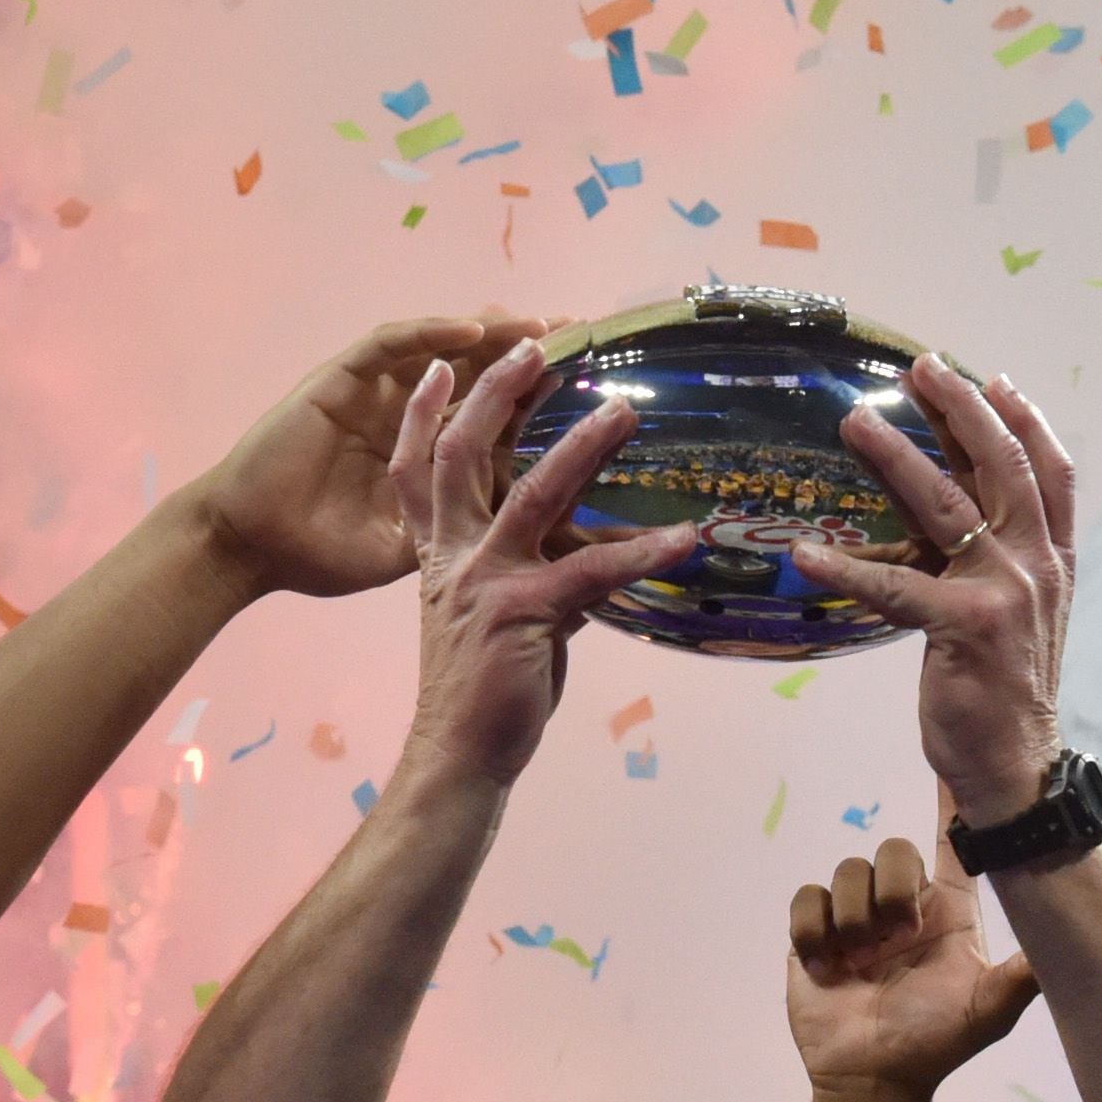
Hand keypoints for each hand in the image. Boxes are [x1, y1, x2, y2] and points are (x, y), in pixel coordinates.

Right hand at [184, 312, 557, 599]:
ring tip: (539, 326)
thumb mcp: (409, 552)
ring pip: (443, 351)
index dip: (537, 398)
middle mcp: (406, 417)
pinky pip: (389, 345)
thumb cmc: (321, 554)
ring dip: (491, 334)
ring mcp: (375, 396)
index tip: (591, 388)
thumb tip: (520, 559)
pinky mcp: (339, 382)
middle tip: (581, 334)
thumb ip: (458, 540)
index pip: (493, 417)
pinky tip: (472, 330)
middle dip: (527, 352)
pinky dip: (430, 334)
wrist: (251, 547)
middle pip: (479, 372)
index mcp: (427, 456)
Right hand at [388, 338, 696, 786]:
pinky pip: (593, 571)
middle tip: (536, 345)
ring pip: (534, 492)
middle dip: (497, 393)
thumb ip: (539, 578)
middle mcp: (455, 557)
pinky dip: (643, 551)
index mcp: (439, 555)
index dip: (424, 413)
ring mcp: (486, 581)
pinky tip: (684, 538)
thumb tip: (587, 561)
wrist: (460, 756)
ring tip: (625, 411)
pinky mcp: (524, 614)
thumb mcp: (503, 620)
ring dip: (583, 446)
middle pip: (464, 453)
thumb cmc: (485, 692)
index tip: (438, 364)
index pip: (417, 468)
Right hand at [787, 795, 1040, 1101]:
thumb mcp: (989, 1010)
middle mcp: (902, 905)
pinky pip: (806, 898)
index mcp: (947, 911)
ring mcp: (855, 917)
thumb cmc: (933, 1045)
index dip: (953, 804)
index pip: (952, 843)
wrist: (873, 1080)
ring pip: (846, 872)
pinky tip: (828, 963)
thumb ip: (1022, 975)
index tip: (955, 761)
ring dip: (853, 918)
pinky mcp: (814, 933)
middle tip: (895, 939)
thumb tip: (1070, 941)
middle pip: (891, 850)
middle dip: (891, 890)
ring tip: (861, 961)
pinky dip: (814, 930)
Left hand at [793, 359, 1077, 824]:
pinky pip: (896, 585)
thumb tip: (938, 516)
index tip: (989, 378)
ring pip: (947, 505)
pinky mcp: (963, 627)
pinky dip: (847, 564)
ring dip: (897, 457)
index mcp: (1053, 559)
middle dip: (959, 408)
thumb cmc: (1003, 692)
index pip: (1048, 471)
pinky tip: (806, 550)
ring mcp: (1004, 593)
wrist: (1018, 768)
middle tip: (919, 368)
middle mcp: (1036, 565)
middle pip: (1000, 465)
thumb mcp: (1013, 614)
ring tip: (855, 422)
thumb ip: (988, 562)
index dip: (1022, 418)